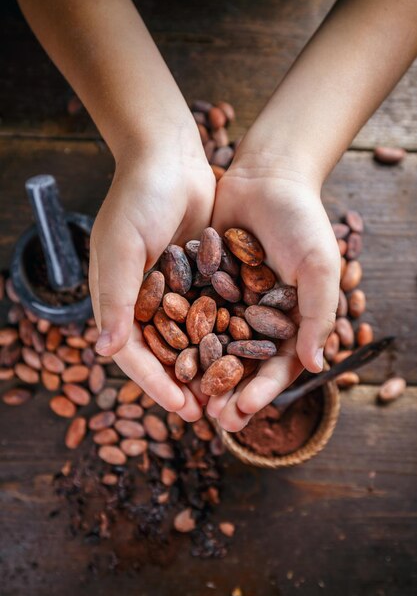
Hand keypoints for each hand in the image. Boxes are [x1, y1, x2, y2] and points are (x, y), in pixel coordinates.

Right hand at [89, 125, 215, 418]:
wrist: (170, 157)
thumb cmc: (139, 198)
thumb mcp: (122, 246)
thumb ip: (117, 298)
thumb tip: (106, 352)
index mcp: (119, 300)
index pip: (135, 355)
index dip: (157, 385)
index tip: (183, 409)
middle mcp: (146, 301)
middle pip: (165, 355)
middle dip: (186, 385)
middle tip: (211, 414)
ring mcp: (175, 290)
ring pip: (191, 340)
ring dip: (209, 367)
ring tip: (232, 393)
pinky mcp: (200, 277)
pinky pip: (212, 313)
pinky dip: (225, 335)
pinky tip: (246, 353)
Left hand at [207, 149, 339, 430]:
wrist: (266, 175)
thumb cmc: (302, 220)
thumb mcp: (320, 266)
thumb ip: (319, 315)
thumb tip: (316, 365)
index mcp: (292, 319)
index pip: (277, 366)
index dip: (262, 391)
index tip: (243, 413)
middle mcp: (258, 316)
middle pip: (242, 364)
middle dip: (228, 392)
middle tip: (212, 419)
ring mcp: (230, 301)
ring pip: (213, 346)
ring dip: (201, 374)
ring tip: (186, 399)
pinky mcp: (204, 284)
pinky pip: (191, 316)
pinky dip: (181, 336)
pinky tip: (167, 357)